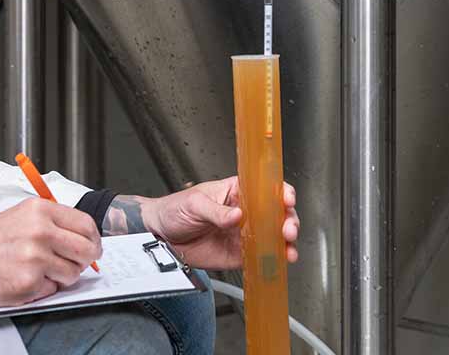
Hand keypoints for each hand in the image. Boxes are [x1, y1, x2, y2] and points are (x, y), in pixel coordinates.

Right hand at [0, 198, 101, 306]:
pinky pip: (53, 290)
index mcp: (39, 210)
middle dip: (84, 261)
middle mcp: (40, 231)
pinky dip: (42, 289)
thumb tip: (83, 238)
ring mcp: (35, 258)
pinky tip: (22, 278)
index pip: (86, 225)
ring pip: (73, 273)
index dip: (92, 239)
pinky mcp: (29, 282)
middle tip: (73, 263)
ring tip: (35, 269)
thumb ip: (52, 224)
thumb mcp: (19, 217)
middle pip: (87, 250)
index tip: (91, 247)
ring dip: (60, 276)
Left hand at [104, 178, 299, 270]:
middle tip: (287, 228)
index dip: (280, 192)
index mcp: (236, 192)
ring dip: (286, 242)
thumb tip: (237, 215)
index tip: (286, 199)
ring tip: (288, 247)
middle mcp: (245, 212)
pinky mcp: (239, 254)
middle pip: (276, 214)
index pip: (265, 188)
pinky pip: (261, 257)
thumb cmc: (174, 210)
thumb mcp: (194, 204)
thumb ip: (216, 212)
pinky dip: (274, 259)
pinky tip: (280, 260)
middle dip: (288, 220)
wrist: (161, 236)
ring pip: (274, 236)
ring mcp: (244, 234)